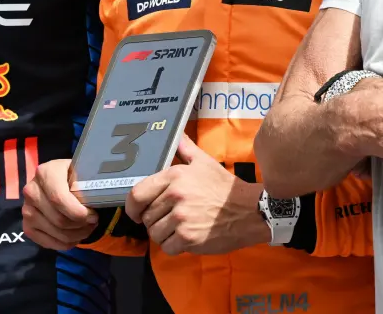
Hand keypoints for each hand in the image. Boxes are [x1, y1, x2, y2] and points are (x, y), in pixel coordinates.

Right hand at [22, 159, 96, 249]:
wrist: (59, 180)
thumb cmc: (74, 177)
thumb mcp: (82, 173)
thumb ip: (85, 185)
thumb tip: (90, 202)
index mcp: (44, 173)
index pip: (59, 199)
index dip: (79, 212)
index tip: (93, 215)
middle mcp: (31, 191)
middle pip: (59, 220)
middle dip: (81, 225)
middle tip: (93, 221)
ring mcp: (26, 210)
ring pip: (57, 233)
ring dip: (77, 235)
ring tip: (86, 227)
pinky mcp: (27, 227)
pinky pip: (50, 244)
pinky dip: (67, 243)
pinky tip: (75, 235)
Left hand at [124, 137, 267, 255]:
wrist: (250, 211)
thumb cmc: (225, 187)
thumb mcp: (204, 162)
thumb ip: (185, 149)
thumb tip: (176, 135)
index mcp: (174, 176)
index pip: (137, 194)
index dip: (132, 207)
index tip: (135, 213)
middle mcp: (174, 196)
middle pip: (147, 216)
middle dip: (154, 221)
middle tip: (169, 220)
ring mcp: (181, 218)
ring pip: (155, 234)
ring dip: (163, 235)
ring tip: (178, 229)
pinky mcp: (189, 238)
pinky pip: (167, 247)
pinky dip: (174, 247)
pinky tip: (185, 239)